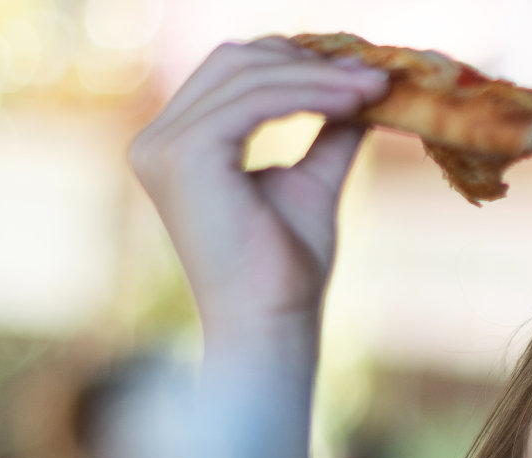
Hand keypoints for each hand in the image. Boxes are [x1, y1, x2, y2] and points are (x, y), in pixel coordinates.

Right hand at [129, 37, 389, 357]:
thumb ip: (328, 131)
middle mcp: (157, 140)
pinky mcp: (186, 153)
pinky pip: (256, 99)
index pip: (231, 75)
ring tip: (375, 89)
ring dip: (319, 77)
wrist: (271, 323)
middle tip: (372, 75)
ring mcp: (164, 146)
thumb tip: (364, 86)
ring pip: (249, 74)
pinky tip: (355, 102)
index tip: (360, 73)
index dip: (295, 63)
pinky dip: (310, 94)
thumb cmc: (286, 270)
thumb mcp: (311, 182)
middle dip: (306, 60)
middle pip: (234, 61)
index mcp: (176, 145)